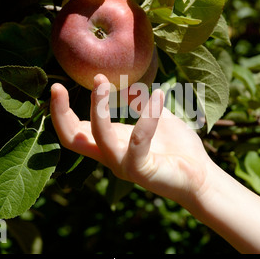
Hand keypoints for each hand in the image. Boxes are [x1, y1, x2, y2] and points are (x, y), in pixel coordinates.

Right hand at [50, 74, 211, 204]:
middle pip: (72, 139)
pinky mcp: (141, 170)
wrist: (202, 176)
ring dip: (98, 107)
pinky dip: (147, 115)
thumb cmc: (179, 149)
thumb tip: (128, 86)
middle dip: (61, 113)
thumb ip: (141, 104)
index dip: (60, 111)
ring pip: (99, 136)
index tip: (57, 86)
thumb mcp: (158, 118)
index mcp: (110, 144)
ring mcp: (123, 165)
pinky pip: (138, 139)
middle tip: (58, 87)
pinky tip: (158, 95)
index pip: (74, 131)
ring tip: (102, 81)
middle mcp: (111, 156)